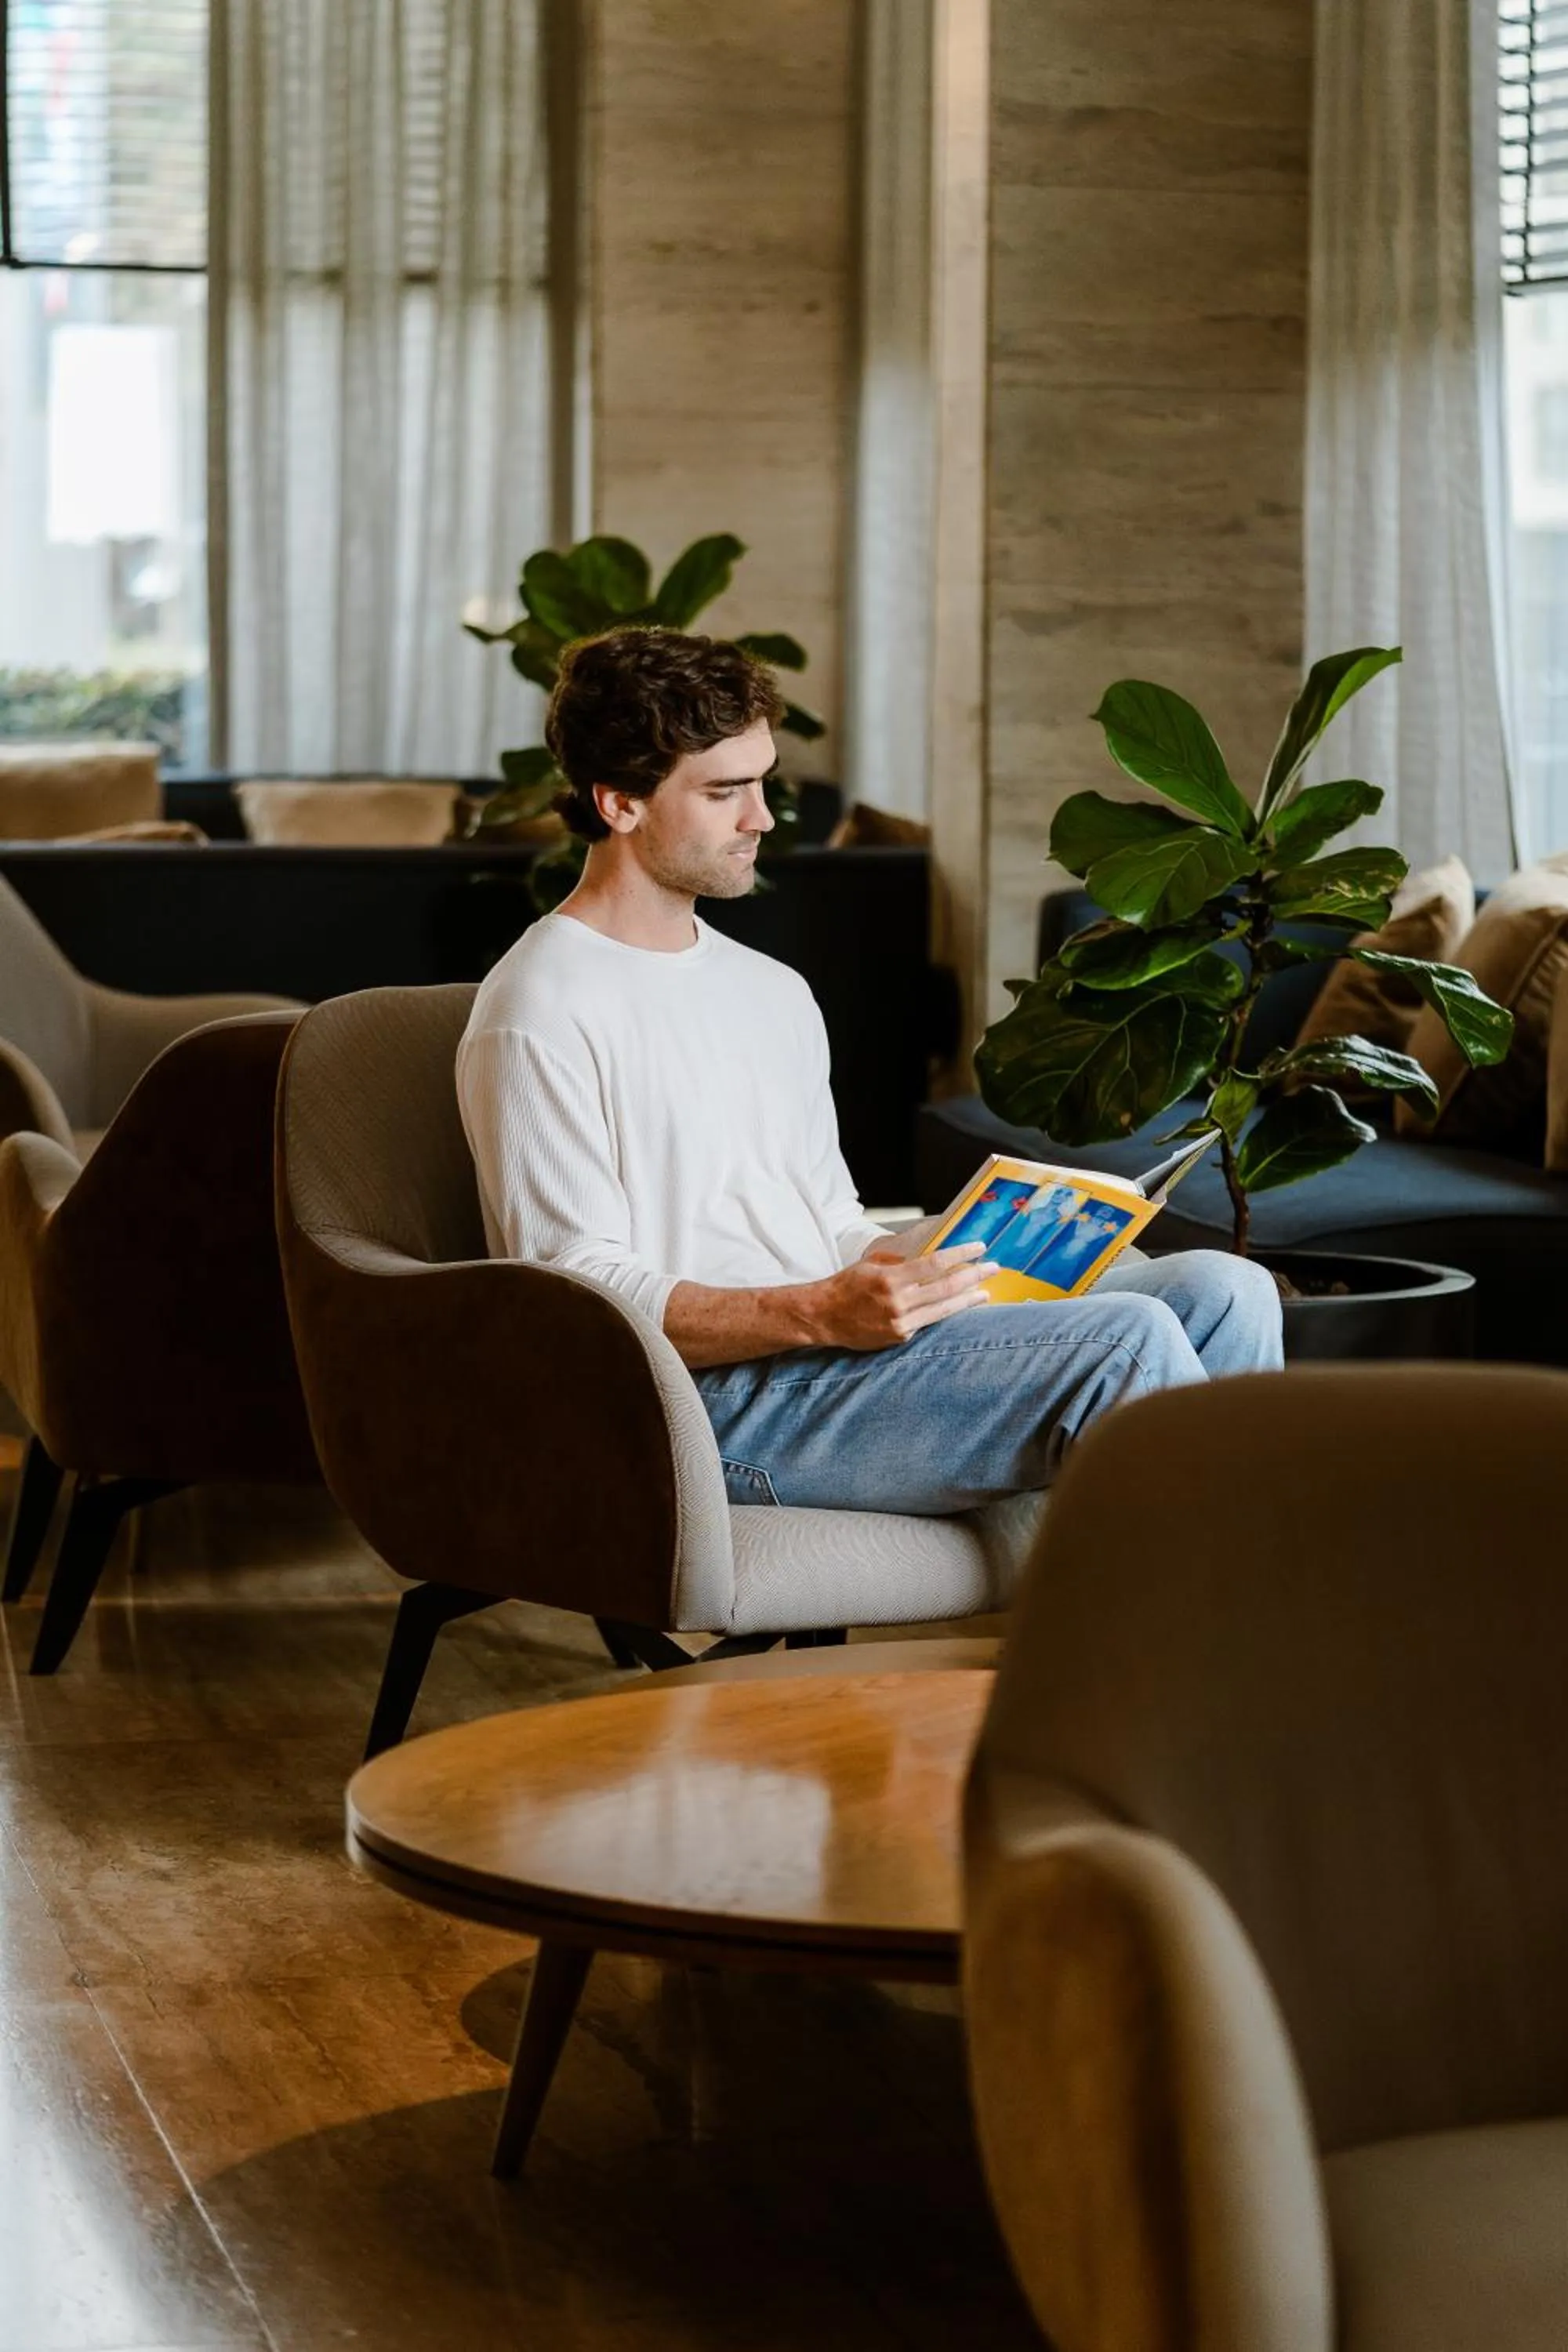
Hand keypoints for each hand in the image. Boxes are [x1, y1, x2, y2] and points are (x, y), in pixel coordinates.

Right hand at [808, 1242, 996, 1351]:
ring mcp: (901, 1323)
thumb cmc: (847, 1285)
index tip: (979, 1248)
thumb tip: (929, 1257)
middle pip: (946, 1287)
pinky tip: (959, 1306)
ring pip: (944, 1309)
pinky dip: (946, 1312)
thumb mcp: (872, 1263)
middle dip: (974, 1277)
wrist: (824, 1317)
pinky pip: (929, 1322)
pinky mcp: (901, 1337)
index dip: (961, 1255)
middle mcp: (898, 1302)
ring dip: (968, 1299)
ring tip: (986, 1292)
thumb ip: (901, 1260)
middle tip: (993, 1268)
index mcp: (891, 1278)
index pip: (935, 1264)